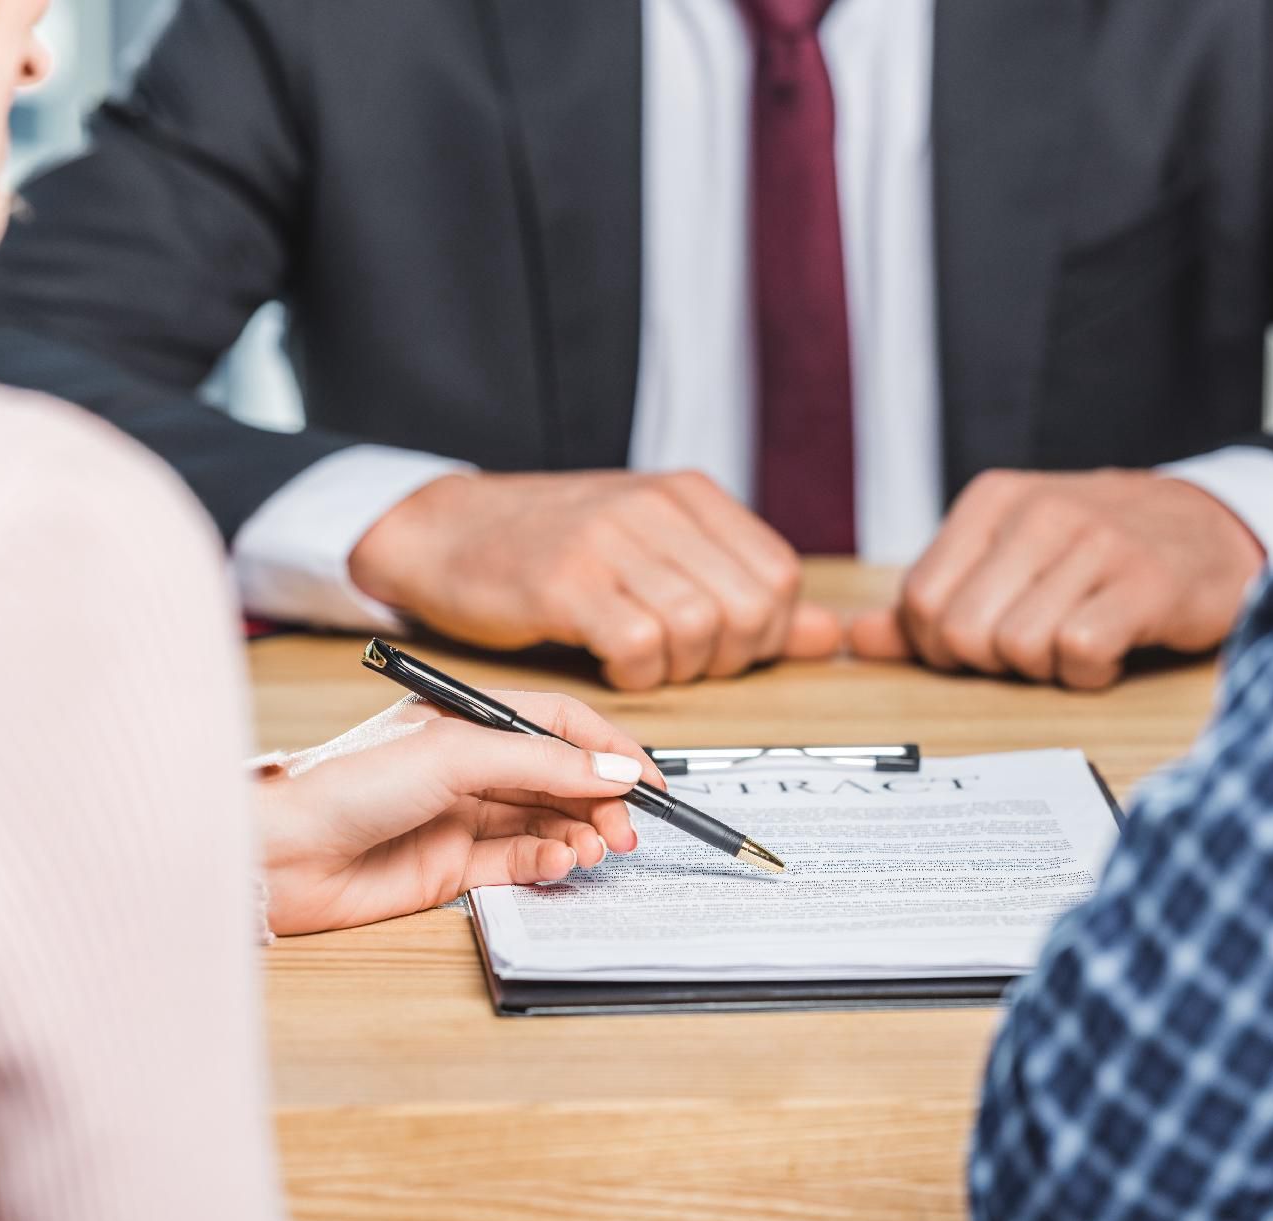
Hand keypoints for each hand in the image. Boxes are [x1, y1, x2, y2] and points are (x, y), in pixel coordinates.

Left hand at [254, 690, 661, 934]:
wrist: (279, 854)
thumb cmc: (342, 785)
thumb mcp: (454, 755)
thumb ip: (539, 764)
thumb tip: (610, 773)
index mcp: (466, 720)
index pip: (557, 725)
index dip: (606, 748)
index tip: (647, 776)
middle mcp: (467, 766)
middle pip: (559, 778)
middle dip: (600, 800)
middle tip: (626, 826)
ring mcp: (461, 817)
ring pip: (546, 822)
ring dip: (579, 833)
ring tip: (595, 848)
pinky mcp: (452, 867)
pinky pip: (520, 861)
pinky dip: (549, 861)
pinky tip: (561, 862)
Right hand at [348, 470, 842, 689]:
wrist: (445, 531)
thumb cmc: (552, 547)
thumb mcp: (656, 553)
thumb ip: (741, 589)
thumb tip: (827, 635)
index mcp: (688, 494)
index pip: (779, 577)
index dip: (763, 632)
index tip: (719, 645)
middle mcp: (655, 507)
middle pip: (749, 609)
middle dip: (725, 658)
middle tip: (679, 660)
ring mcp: (610, 540)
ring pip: (698, 629)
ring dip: (677, 669)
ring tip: (640, 658)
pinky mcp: (565, 581)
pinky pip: (640, 647)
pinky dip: (636, 674)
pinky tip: (611, 661)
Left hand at [848, 469, 1263, 688]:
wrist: (1214, 531)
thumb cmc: (1098, 554)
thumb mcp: (1008, 559)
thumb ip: (933, 599)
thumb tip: (858, 638)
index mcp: (992, 501)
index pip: (918, 602)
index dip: (940, 647)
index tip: (984, 641)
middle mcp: (1039, 512)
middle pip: (962, 633)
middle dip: (992, 662)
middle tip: (1037, 643)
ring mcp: (1096, 542)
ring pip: (1018, 648)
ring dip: (1046, 667)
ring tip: (1078, 637)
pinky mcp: (1147, 583)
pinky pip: (1079, 654)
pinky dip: (1089, 672)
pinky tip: (1111, 648)